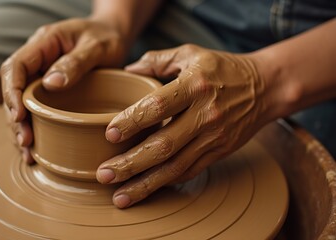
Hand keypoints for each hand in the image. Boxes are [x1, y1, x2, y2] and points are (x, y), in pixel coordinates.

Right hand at [1, 18, 128, 162]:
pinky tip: (36, 149)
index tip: (20, 115)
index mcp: (44, 43)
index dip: (12, 92)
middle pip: (14, 89)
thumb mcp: (97, 46)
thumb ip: (76, 62)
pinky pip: (37, 109)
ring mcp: (42, 76)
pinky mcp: (51, 91)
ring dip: (21, 128)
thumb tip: (51, 84)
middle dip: (15, 117)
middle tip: (25, 140)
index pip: (15, 66)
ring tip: (27, 152)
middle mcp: (38, 61)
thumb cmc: (107, 37)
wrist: (115, 35)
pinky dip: (34, 129)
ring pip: (22, 103)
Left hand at [96, 44, 268, 207]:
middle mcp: (205, 114)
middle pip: (163, 145)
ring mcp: (213, 137)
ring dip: (145, 184)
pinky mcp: (218, 152)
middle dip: (131, 163)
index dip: (133, 121)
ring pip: (175, 167)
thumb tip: (127, 70)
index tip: (110, 134)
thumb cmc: (221, 69)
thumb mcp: (190, 53)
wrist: (265, 87)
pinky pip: (188, 172)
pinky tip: (145, 190)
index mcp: (194, 85)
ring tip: (119, 196)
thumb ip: (156, 59)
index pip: (158, 106)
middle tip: (104, 174)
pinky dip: (165, 182)